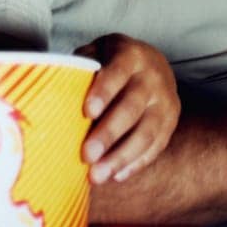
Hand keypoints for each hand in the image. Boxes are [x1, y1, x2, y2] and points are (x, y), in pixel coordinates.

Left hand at [77, 33, 180, 183]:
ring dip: (121, 157)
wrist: (153, 61)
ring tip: (98, 175)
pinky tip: (116, 175)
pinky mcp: (171, 124)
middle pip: (132, 108)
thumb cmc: (111, 59)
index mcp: (131, 56)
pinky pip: (155, 147)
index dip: (103, 92)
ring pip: (146, 133)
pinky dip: (135, 163)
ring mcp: (166, 103)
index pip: (117, 73)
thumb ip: (81, 66)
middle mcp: (153, 79)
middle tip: (87, 155)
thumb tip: (55, 92)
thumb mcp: (97, 51)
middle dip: (109, 133)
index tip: (87, 112)